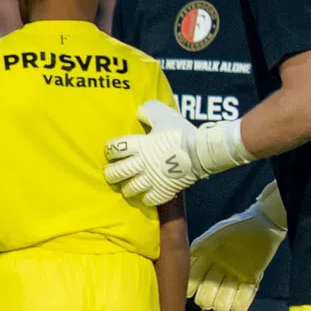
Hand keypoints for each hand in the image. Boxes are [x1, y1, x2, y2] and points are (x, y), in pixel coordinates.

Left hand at [104, 100, 247, 207]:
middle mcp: (141, 164)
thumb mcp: (164, 115)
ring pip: (130, 188)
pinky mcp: (163, 191)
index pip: (115, 148)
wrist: (201, 151)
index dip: (110, 150)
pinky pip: (148, 199)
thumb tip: (139, 111)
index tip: (111, 151)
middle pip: (117, 172)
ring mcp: (151, 180)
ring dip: (126, 188)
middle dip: (111, 173)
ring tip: (126, 186)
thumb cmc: (181, 132)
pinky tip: (145, 195)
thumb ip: (149, 111)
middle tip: (111, 172)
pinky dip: (145, 198)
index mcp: (139, 145)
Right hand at [188, 183, 286, 310]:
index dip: (191, 286)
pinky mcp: (251, 278)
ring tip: (223, 307)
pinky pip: (245, 294)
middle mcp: (219, 269)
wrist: (264, 224)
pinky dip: (241, 304)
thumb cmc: (238, 226)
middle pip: (208, 290)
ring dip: (223, 303)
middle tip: (207, 302)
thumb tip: (191, 254)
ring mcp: (235, 275)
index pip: (194, 276)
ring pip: (226, 295)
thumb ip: (205, 242)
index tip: (190, 293)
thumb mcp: (219, 232)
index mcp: (207, 258)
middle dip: (207, 297)